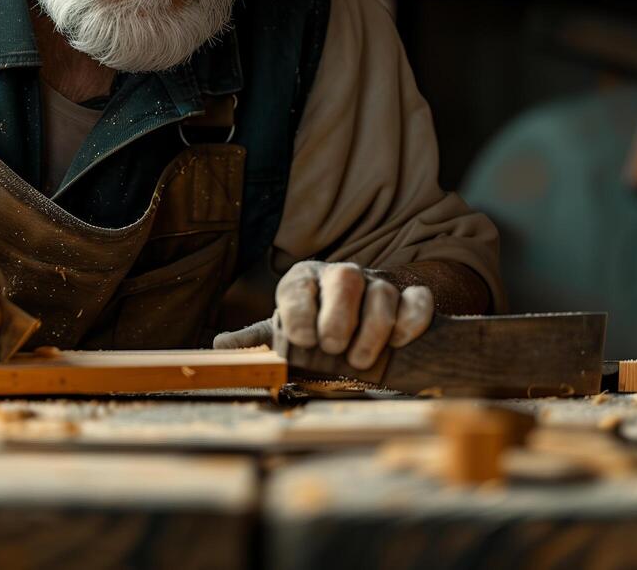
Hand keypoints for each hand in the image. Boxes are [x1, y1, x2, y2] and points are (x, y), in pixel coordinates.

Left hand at [213, 261, 432, 370]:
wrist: (362, 314)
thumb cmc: (315, 325)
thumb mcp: (286, 331)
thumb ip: (257, 340)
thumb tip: (218, 346)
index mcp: (304, 280)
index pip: (298, 285)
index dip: (299, 310)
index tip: (300, 340)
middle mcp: (341, 276)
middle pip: (344, 279)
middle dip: (338, 314)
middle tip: (331, 347)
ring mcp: (378, 284)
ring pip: (382, 292)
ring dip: (373, 328)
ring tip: (360, 360)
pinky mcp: (409, 297)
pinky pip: (418, 299)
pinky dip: (412, 319)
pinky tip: (400, 342)